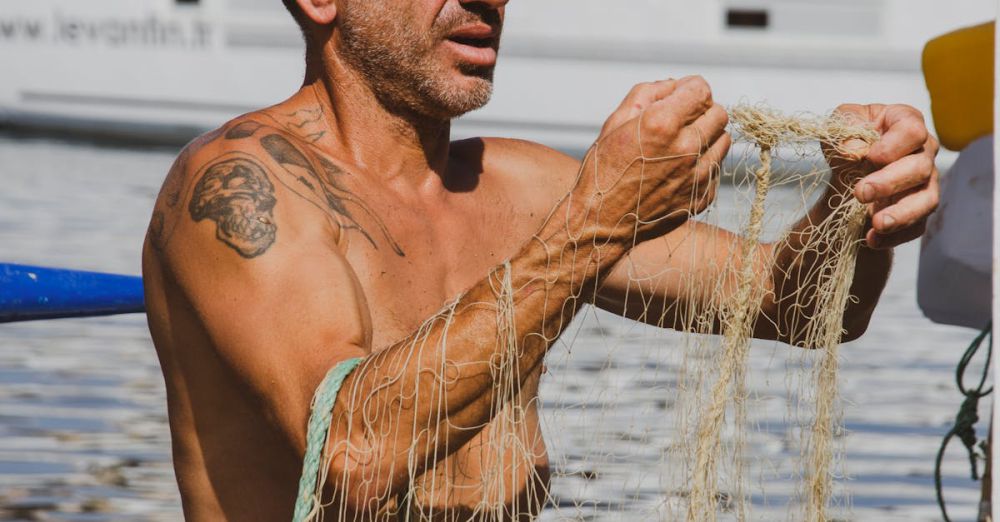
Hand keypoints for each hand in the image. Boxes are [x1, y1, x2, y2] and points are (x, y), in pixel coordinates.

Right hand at [580, 76, 728, 244]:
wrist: (602, 222)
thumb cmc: (603, 172)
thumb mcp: (614, 123)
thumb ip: (646, 94)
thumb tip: (673, 85)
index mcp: (661, 124)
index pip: (702, 90)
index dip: (691, 88)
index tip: (681, 96)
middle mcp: (685, 149)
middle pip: (719, 113)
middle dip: (702, 111)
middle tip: (682, 120)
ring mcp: (697, 176)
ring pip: (724, 141)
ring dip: (708, 137)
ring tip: (682, 145)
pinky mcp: (701, 197)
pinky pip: (716, 169)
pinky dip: (704, 164)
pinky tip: (680, 170)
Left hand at [831, 104, 939, 248]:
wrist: (847, 172)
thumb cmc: (849, 141)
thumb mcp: (839, 127)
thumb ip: (844, 131)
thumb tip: (854, 150)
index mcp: (905, 122)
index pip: (912, 130)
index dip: (893, 145)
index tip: (870, 156)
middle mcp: (923, 152)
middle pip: (920, 168)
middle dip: (890, 182)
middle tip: (861, 193)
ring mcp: (925, 183)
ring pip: (927, 201)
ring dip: (902, 214)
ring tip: (877, 224)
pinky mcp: (918, 211)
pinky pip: (916, 227)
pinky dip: (895, 236)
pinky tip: (872, 239)